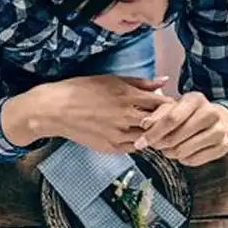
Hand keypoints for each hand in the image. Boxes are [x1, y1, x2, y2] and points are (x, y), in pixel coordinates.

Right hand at [44, 75, 168, 153]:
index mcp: (127, 96)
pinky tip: (136, 135)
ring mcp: (118, 135)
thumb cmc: (82, 90)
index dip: (170, 105)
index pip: (163, 103)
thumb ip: (140, 83)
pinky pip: (135, 148)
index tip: (171, 104)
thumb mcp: (112, 79)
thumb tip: (164, 81)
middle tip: (166, 119)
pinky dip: (139, 142)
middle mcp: (125, 117)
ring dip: (153, 134)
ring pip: (149, 139)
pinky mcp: (110, 148)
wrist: (56, 110)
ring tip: (151, 128)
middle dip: (165, 121)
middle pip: (160, 123)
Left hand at [135, 91, 227, 165]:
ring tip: (169, 149)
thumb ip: (157, 115)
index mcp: (196, 99)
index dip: (153, 133)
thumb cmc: (188, 115)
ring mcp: (219, 130)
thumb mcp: (173, 108)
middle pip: (176, 137)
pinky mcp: (223, 146)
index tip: (140, 142)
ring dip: (170, 153)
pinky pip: (194, 160)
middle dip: (160, 144)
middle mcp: (210, 112)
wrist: (218, 121)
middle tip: (155, 146)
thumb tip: (144, 124)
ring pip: (184, 150)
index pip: (171, 119)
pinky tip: (183, 153)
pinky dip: (184, 159)